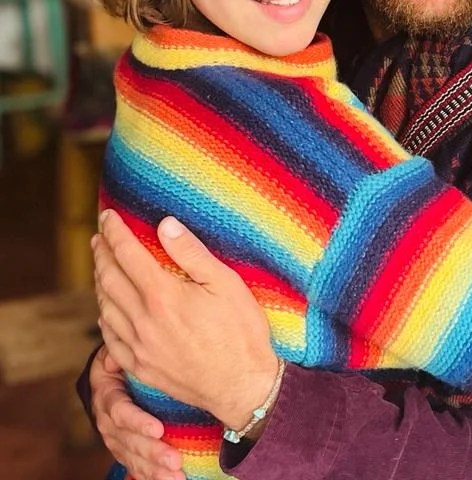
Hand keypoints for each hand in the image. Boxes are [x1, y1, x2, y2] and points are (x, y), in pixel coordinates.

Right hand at [90, 345, 184, 479]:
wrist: (111, 376)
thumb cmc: (123, 361)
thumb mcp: (117, 352)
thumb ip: (120, 355)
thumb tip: (116, 359)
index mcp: (107, 395)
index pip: (120, 412)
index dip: (137, 422)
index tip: (158, 429)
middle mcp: (107, 421)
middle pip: (128, 441)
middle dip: (152, 453)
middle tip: (175, 460)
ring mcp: (115, 438)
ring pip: (132, 457)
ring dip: (153, 470)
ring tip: (176, 477)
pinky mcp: (123, 449)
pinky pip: (134, 466)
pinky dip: (149, 476)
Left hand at [94, 210, 279, 430]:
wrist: (242, 385)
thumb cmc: (240, 330)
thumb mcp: (225, 282)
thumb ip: (191, 252)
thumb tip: (164, 224)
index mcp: (162, 295)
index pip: (127, 254)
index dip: (114, 232)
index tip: (107, 215)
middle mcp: (143, 320)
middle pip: (109, 279)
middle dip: (102, 253)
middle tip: (100, 237)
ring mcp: (138, 347)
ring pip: (105, 307)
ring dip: (99, 282)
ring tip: (101, 266)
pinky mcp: (140, 368)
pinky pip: (109, 339)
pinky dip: (103, 317)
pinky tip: (105, 309)